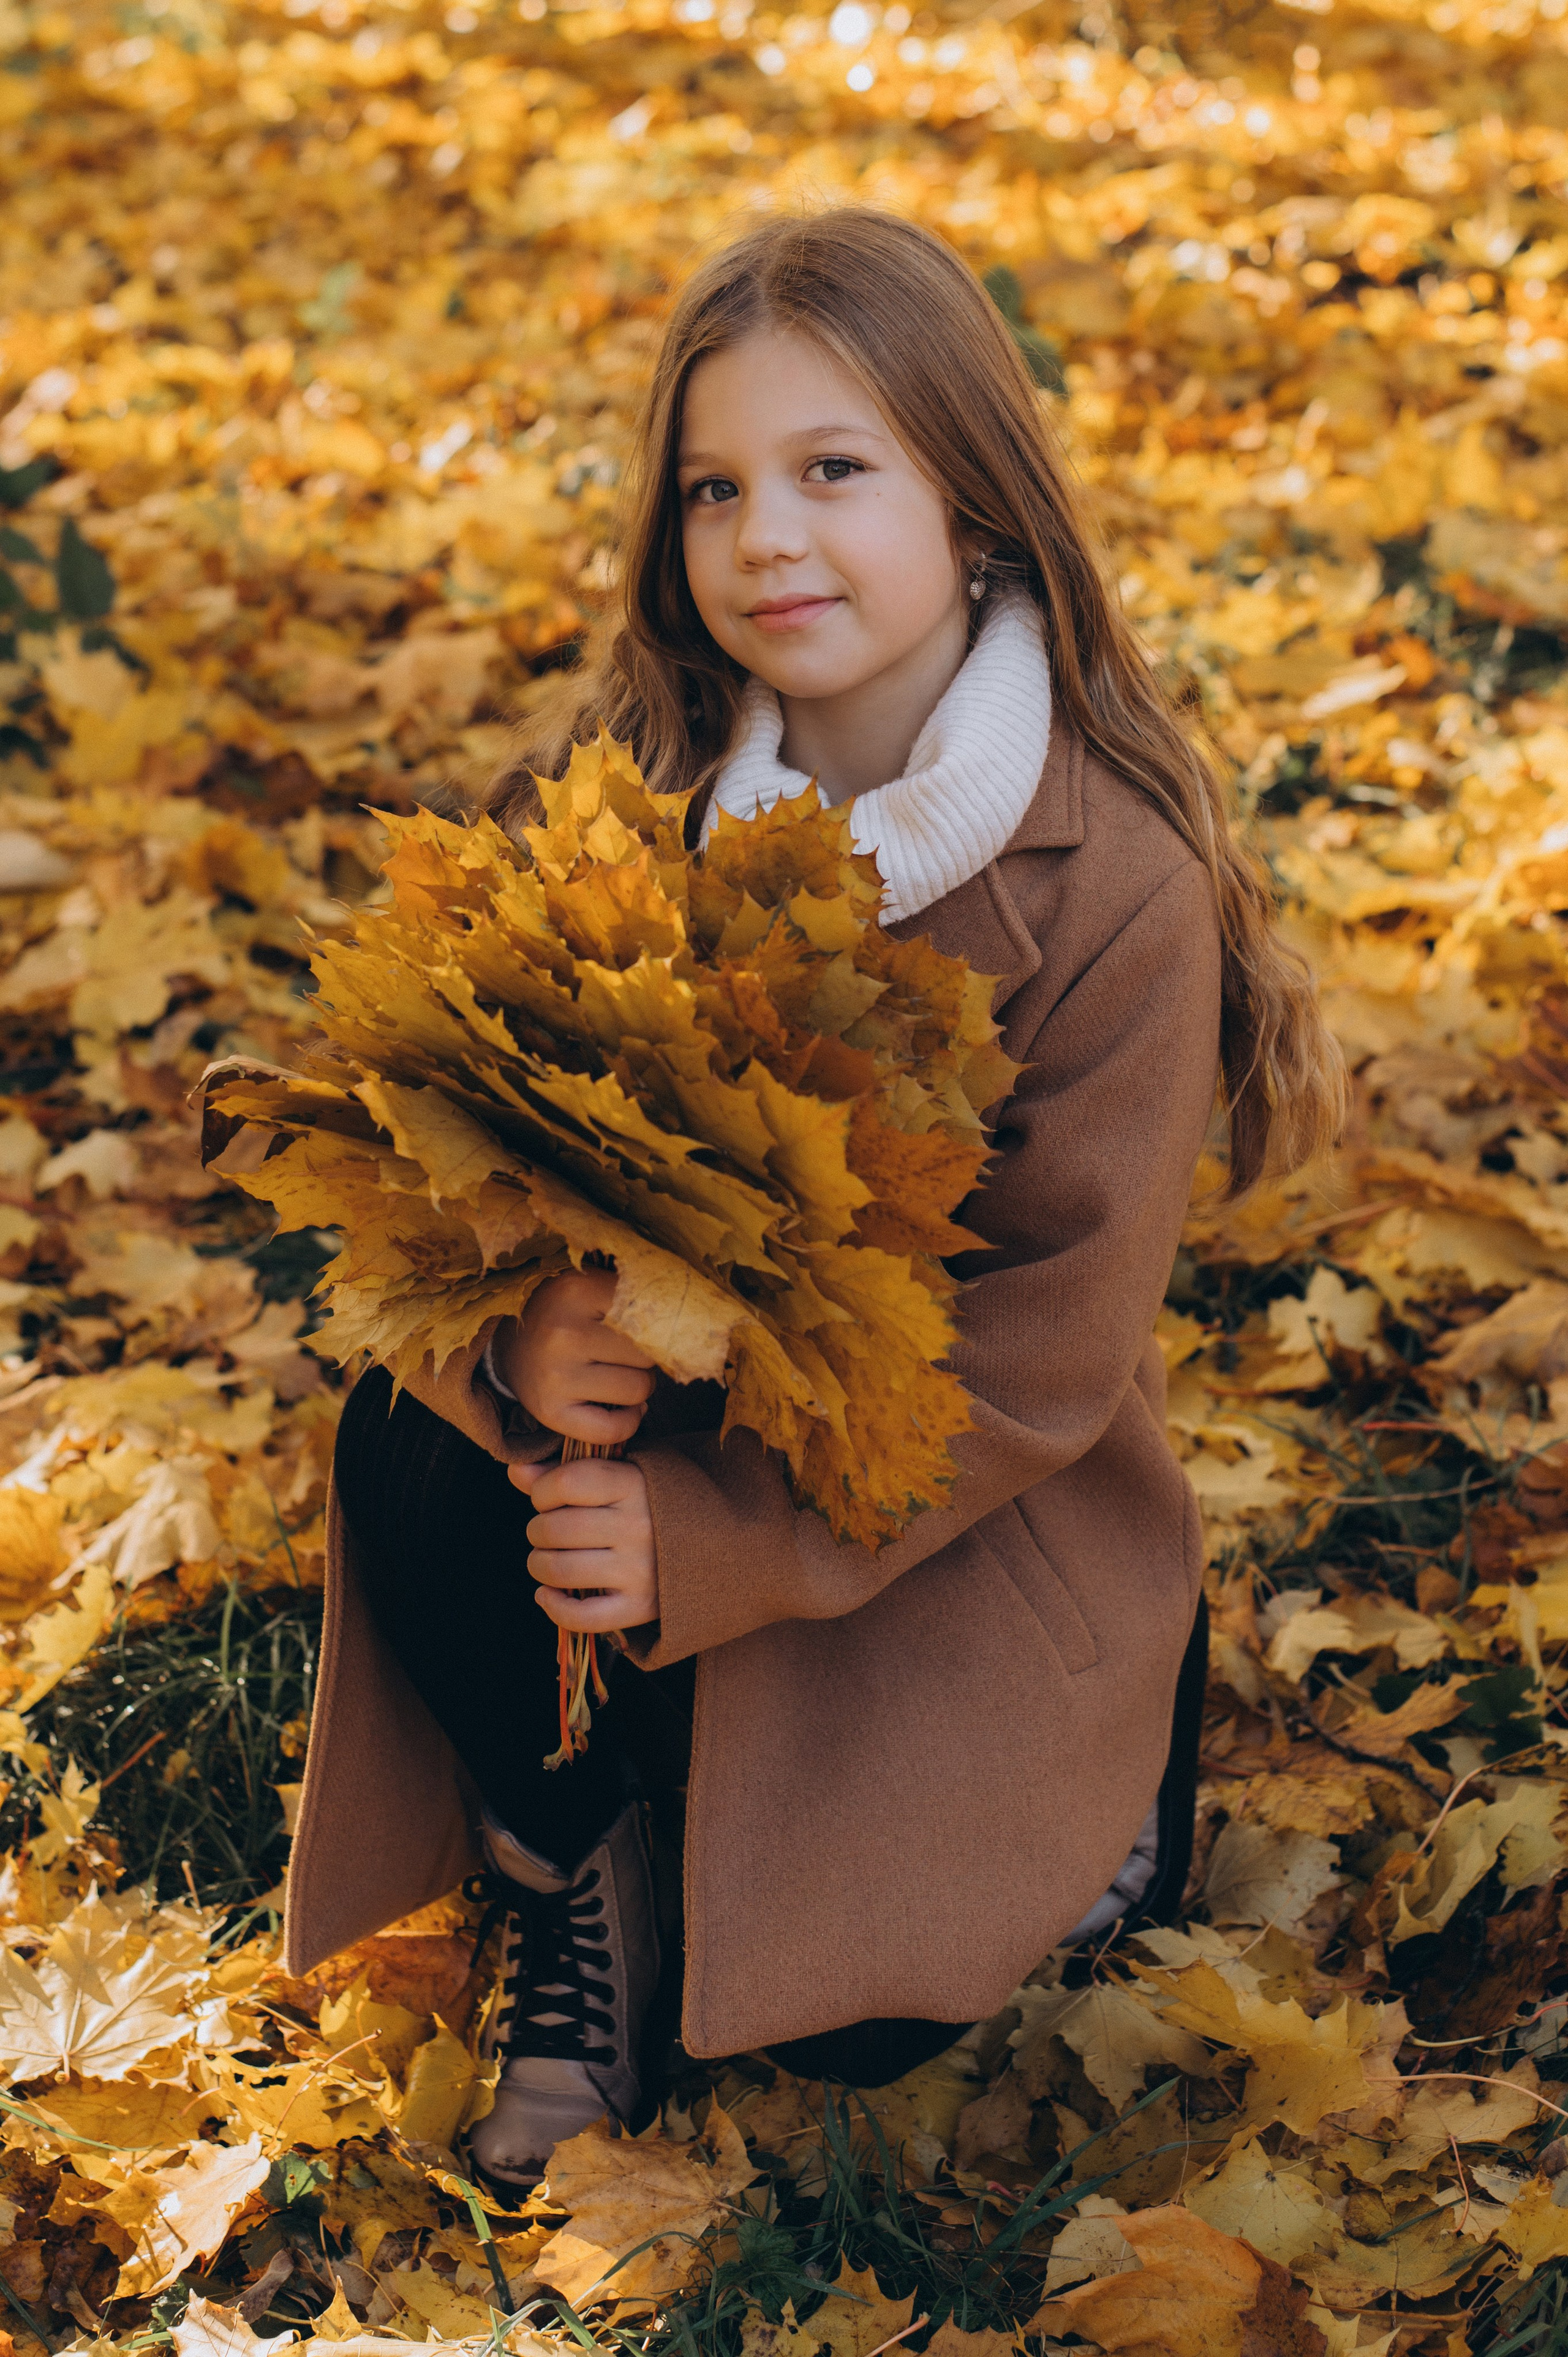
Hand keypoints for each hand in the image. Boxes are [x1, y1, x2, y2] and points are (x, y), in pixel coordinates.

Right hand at [494, 1269, 654, 1445]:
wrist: (510, 1347)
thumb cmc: (565, 1314)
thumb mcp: (591, 1286)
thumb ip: (633, 1291)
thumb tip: (693, 1315)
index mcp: (576, 1291)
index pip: (651, 1311)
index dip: (660, 1323)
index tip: (651, 1325)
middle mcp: (565, 1333)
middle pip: (647, 1353)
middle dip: (647, 1356)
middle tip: (630, 1353)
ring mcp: (556, 1376)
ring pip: (638, 1389)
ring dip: (640, 1387)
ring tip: (623, 1375)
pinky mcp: (550, 1412)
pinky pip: (613, 1429)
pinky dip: (628, 1422)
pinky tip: (624, 1408)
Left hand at [509, 1454, 658, 1630]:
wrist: (720, 1545)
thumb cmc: (655, 1503)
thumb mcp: (621, 1475)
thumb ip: (567, 1470)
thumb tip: (515, 1470)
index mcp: (635, 1484)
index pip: (566, 1482)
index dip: (542, 1491)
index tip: (548, 1498)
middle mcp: (639, 1526)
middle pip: (555, 1528)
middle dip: (538, 1531)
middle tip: (547, 1532)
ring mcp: (641, 1569)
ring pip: (560, 1571)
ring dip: (539, 1566)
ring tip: (546, 1560)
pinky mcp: (641, 1607)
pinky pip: (582, 1617)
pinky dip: (554, 1607)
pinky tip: (548, 1595)